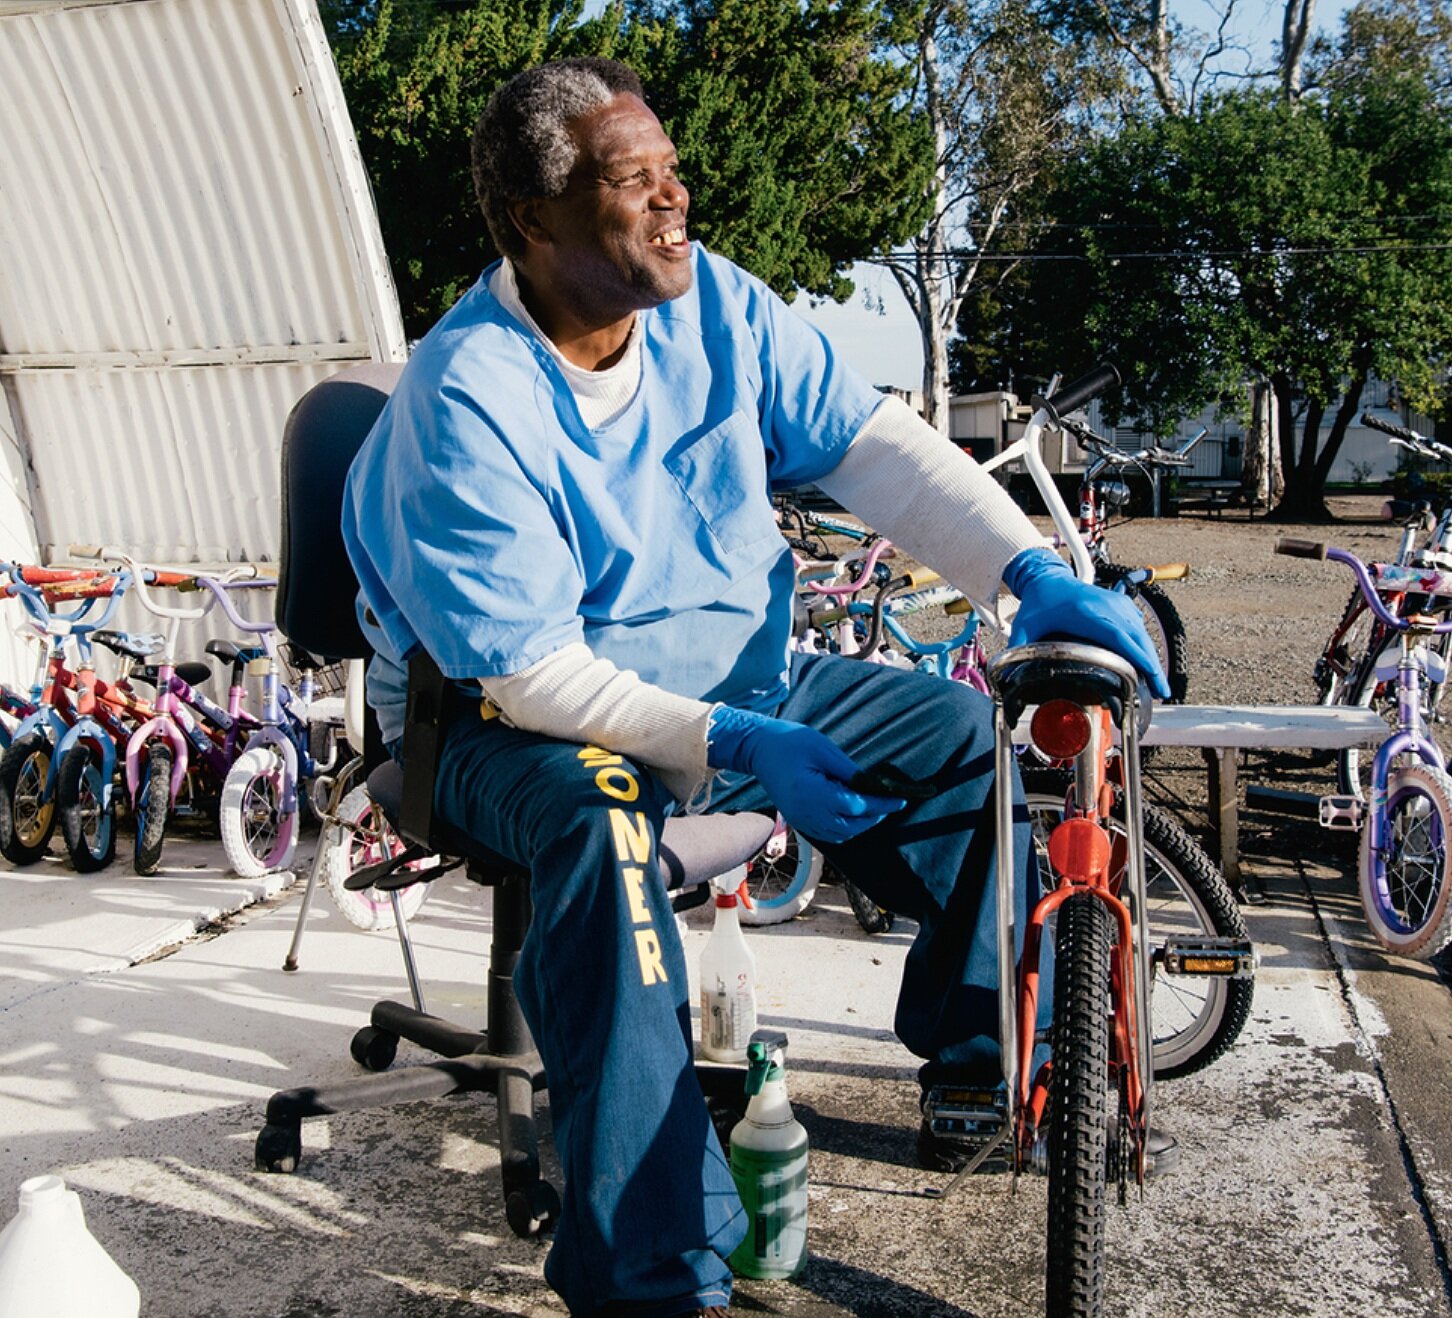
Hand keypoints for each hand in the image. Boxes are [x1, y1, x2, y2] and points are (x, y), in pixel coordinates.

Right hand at [707, 706, 905, 842]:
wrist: (757, 749)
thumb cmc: (789, 742)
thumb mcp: (823, 749)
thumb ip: (849, 771)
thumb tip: (873, 785)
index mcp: (814, 793)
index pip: (857, 806)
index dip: (882, 804)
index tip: (901, 800)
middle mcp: (807, 812)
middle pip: (851, 826)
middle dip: (874, 817)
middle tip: (890, 803)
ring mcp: (800, 819)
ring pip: (840, 834)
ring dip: (860, 825)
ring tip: (873, 808)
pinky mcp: (797, 820)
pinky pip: (826, 834)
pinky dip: (844, 829)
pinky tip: (851, 815)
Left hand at [1004, 547, 1171, 699]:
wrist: (1046, 577)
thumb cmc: (1039, 601)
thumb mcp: (1025, 625)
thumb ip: (1018, 649)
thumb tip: (1008, 676)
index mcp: (1086, 612)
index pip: (1119, 637)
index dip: (1138, 658)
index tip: (1151, 677)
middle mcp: (1106, 606)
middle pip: (1138, 638)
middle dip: (1152, 665)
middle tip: (1161, 692)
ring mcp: (1115, 604)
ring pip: (1142, 633)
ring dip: (1150, 657)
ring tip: (1157, 684)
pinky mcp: (1119, 605)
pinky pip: (1138, 627)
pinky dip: (1144, 645)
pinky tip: (1145, 664)